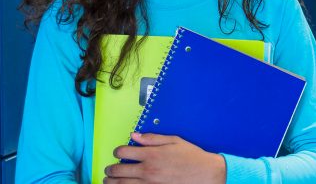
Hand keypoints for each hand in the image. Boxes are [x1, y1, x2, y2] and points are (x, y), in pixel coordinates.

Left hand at [105, 133, 225, 183]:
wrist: (206, 174)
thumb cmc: (192, 157)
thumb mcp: (174, 141)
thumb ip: (152, 138)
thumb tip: (134, 136)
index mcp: (151, 154)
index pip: (123, 152)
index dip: (117, 151)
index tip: (118, 152)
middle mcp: (147, 170)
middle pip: (118, 170)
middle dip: (110, 169)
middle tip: (109, 169)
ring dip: (112, 181)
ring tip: (109, 180)